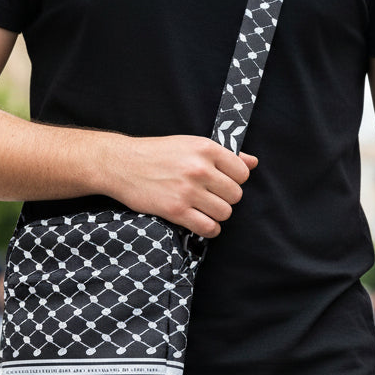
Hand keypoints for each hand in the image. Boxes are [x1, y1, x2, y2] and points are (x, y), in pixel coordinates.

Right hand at [101, 134, 257, 237]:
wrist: (122, 164)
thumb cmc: (157, 154)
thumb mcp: (191, 144)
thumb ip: (224, 155)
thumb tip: (252, 162)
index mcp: (206, 148)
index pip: (242, 174)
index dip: (234, 181)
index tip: (221, 182)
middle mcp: (200, 168)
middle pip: (235, 196)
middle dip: (225, 199)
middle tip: (209, 197)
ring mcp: (188, 190)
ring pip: (224, 213)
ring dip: (216, 215)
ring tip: (203, 209)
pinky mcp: (176, 210)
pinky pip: (208, 227)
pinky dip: (209, 229)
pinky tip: (200, 222)